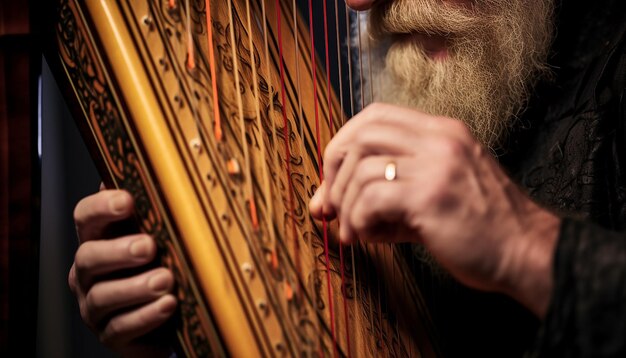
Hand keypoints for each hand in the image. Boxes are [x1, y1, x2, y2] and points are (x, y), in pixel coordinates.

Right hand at [69, 188, 175, 355]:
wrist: (168, 315)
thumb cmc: (161, 265)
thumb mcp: (160, 234)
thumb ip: (153, 208)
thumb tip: (157, 168)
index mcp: (98, 239)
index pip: (85, 217)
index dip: (102, 207)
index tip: (127, 201)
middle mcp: (89, 272)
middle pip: (89, 256)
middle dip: (118, 251)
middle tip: (149, 246)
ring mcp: (95, 305)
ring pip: (104, 295)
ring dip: (136, 287)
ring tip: (166, 280)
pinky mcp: (111, 334)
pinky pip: (121, 327)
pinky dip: (145, 316)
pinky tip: (168, 305)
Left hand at [309, 103, 559, 316]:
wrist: (528, 253)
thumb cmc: (479, 228)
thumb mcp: (432, 194)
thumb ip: (382, 191)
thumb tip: (322, 202)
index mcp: (442, 132)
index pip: (376, 116)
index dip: (343, 142)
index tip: (334, 176)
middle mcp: (440, 139)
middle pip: (362, 133)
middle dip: (334, 169)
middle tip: (332, 203)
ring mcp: (438, 165)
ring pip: (362, 167)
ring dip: (345, 202)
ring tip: (353, 230)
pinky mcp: (432, 196)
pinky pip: (372, 197)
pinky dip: (358, 219)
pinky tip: (367, 236)